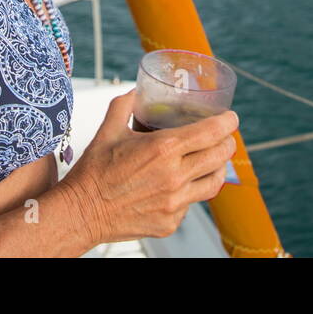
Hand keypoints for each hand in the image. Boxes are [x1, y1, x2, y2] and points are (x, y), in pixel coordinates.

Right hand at [60, 92, 238, 245]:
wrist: (81, 213)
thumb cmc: (93, 173)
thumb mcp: (108, 130)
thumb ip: (124, 105)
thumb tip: (136, 91)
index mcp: (163, 149)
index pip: (211, 132)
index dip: (227, 122)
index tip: (231, 118)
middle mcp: (174, 176)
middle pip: (220, 156)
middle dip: (227, 143)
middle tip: (224, 137)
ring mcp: (174, 202)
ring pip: (214, 182)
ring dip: (217, 168)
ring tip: (211, 160)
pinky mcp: (170, 222)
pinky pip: (191, 203)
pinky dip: (190, 191)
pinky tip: (180, 184)